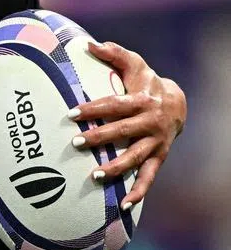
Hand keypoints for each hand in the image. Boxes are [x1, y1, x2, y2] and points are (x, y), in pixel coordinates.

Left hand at [69, 40, 186, 208]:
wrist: (178, 103)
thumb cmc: (146, 82)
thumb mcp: (134, 65)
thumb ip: (113, 54)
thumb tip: (88, 44)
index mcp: (141, 100)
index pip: (114, 105)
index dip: (93, 108)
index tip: (72, 114)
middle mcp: (150, 123)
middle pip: (123, 131)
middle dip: (100, 138)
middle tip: (76, 143)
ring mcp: (155, 143)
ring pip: (135, 157)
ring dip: (116, 168)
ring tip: (95, 176)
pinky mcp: (158, 158)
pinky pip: (149, 177)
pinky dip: (138, 192)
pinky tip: (123, 205)